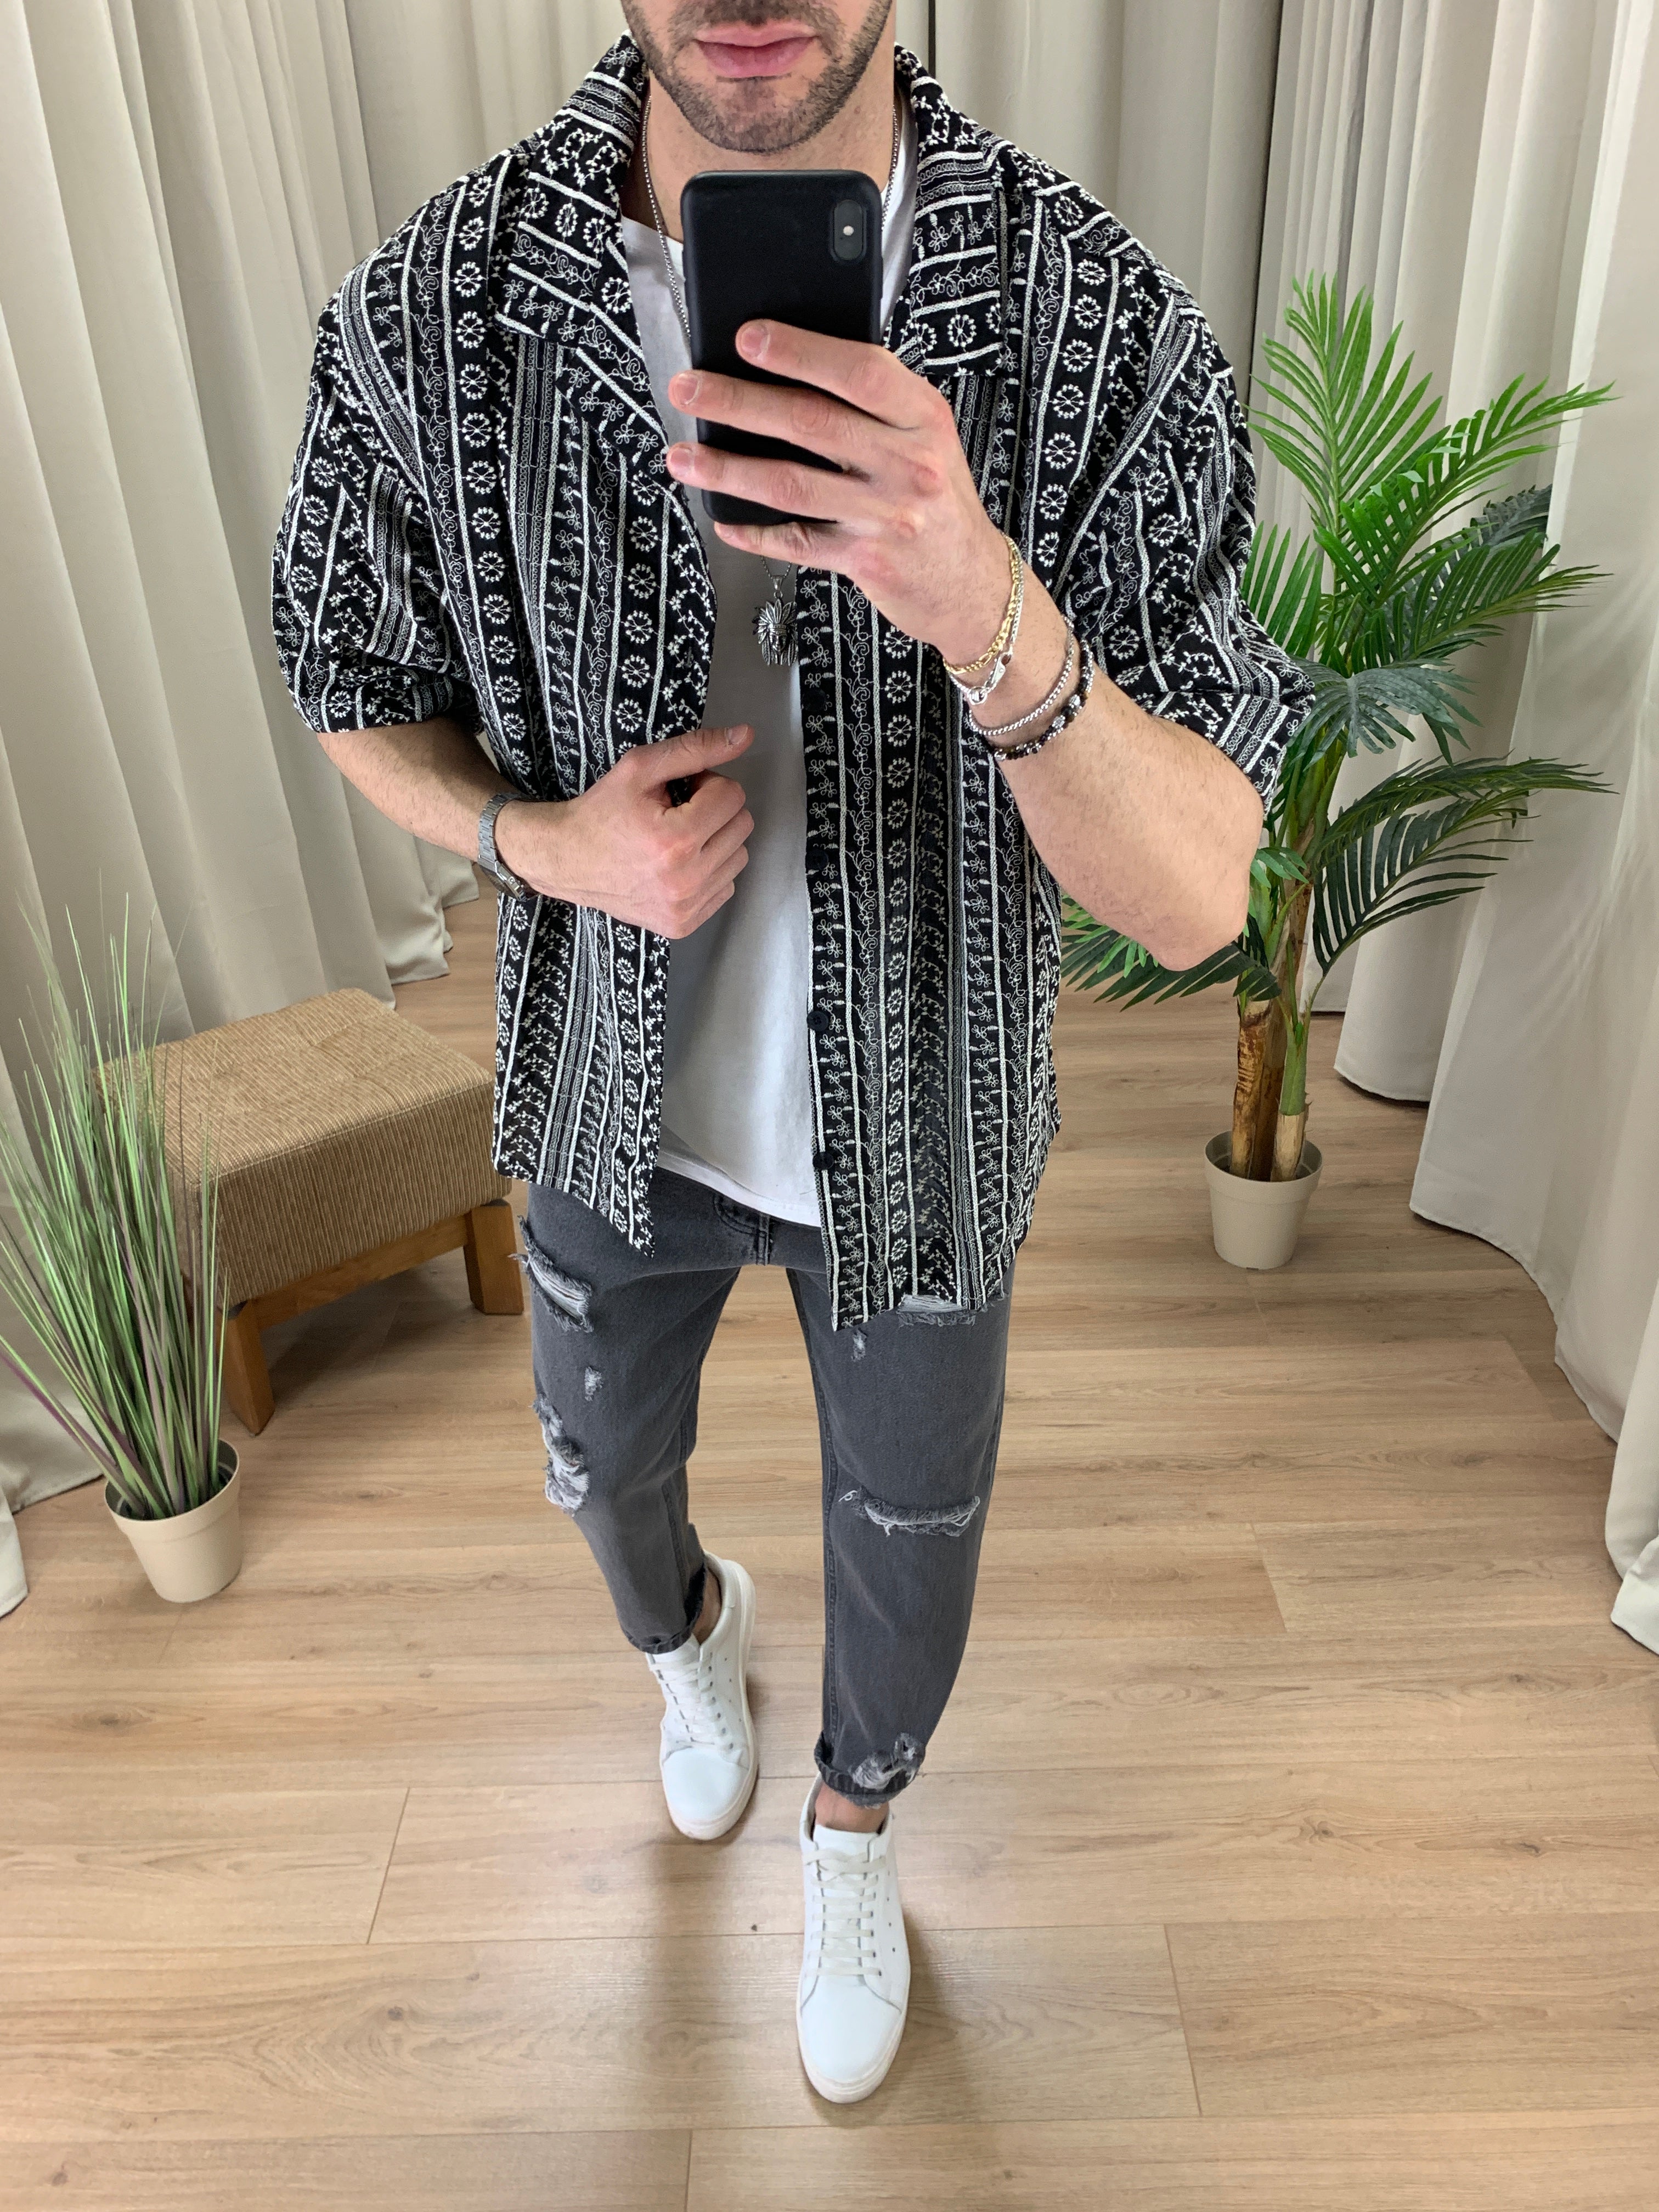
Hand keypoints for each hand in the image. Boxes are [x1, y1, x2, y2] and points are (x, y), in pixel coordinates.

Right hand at [494, 723, 753, 937]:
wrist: (565, 860)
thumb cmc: (601, 812)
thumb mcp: (640, 768)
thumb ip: (695, 749)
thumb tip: (745, 735)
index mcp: (677, 840)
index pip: (733, 796)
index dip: (708, 784)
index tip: (682, 790)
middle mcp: (686, 880)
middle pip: (742, 826)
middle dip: (715, 810)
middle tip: (679, 812)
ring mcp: (685, 907)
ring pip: (738, 857)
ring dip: (716, 841)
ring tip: (678, 838)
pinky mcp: (683, 924)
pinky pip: (725, 887)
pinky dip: (709, 871)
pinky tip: (678, 864)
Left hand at [665, 323, 1012, 665]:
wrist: (974, 584)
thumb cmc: (939, 502)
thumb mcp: (926, 438)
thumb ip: (875, 404)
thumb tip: (793, 367)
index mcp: (922, 417)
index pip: (858, 370)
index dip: (798, 351)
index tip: (747, 337)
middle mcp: (908, 463)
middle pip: (810, 422)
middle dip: (738, 402)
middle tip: (691, 390)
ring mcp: (887, 515)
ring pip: (792, 483)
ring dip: (728, 469)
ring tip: (684, 456)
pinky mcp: (867, 561)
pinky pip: (796, 542)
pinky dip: (754, 531)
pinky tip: (723, 517)